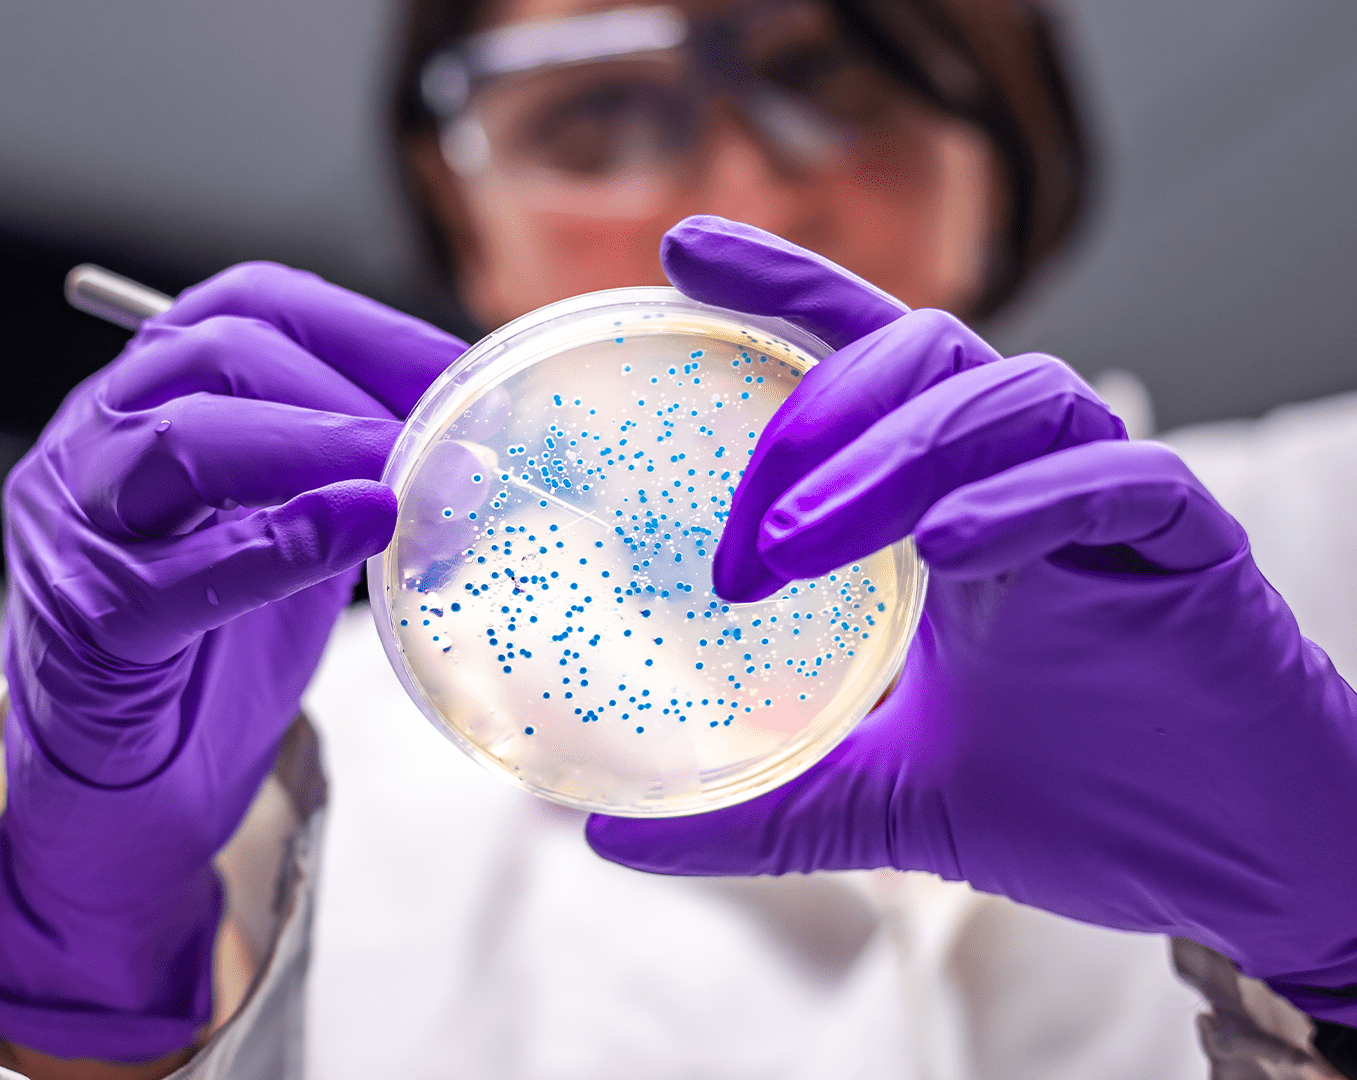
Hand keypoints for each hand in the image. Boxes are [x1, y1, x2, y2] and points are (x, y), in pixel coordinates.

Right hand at [0, 263, 464, 1061]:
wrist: (119, 792)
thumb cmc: (204, 659)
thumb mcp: (289, 538)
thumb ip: (351, 481)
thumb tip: (474, 447)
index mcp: (145, 400)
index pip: (248, 307)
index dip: (364, 328)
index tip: (460, 372)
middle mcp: (93, 442)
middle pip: (214, 354)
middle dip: (348, 385)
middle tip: (447, 432)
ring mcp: (75, 528)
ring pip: (181, 439)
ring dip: (315, 445)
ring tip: (406, 475)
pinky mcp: (84, 622)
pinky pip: (178, 572)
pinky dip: (278, 542)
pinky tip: (356, 528)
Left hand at [586, 218, 1356, 1022]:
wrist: (1235, 865)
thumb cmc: (1080, 804)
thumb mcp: (882, 805)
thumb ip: (760, 807)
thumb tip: (610, 836)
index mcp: (950, 507)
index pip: (864, 359)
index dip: (782, 289)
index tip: (678, 250)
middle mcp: (1023, 480)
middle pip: (923, 355)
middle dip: (816, 415)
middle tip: (742, 534)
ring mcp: (1106, 504)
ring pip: (1009, 396)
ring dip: (893, 456)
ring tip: (799, 544)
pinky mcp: (1188, 545)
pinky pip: (1113, 479)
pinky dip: (1024, 500)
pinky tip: (950, 548)